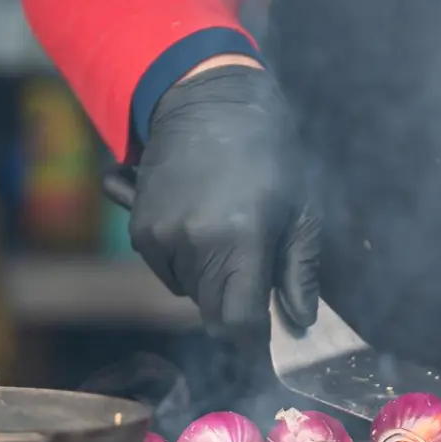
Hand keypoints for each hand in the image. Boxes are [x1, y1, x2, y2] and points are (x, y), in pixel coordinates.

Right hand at [130, 65, 319, 340]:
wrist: (209, 104)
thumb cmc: (269, 156)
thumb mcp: (300, 209)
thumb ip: (299, 271)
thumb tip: (299, 322)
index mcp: (240, 240)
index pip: (236, 322)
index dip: (252, 338)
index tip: (264, 337)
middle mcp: (193, 243)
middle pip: (212, 311)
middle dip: (235, 303)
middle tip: (255, 264)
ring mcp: (160, 237)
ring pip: (189, 291)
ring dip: (210, 279)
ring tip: (227, 230)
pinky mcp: (140, 230)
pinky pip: (166, 270)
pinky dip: (184, 261)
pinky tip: (201, 222)